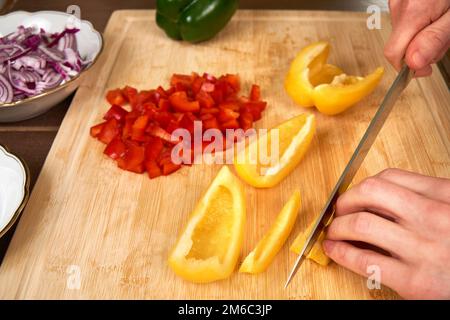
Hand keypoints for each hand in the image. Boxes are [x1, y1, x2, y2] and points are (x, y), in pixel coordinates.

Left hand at [323, 168, 449, 298]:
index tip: (354, 194)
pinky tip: (333, 250)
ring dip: (337, 226)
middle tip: (338, 209)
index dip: (363, 185)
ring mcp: (423, 249)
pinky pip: (365, 260)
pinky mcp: (415, 282)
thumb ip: (429, 200)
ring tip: (333, 230)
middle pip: (371, 192)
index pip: (391, 178)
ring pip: (361, 223)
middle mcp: (434, 217)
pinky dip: (341, 252)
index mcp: (446, 197)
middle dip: (345, 199)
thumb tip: (384, 201)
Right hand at [384, 0, 449, 76]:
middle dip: (419, 49)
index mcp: (412, 12)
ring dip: (420, 37)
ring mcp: (397, 1)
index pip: (394, 54)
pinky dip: (419, 24)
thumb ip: (434, 39)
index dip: (409, 67)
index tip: (425, 68)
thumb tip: (414, 63)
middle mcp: (399, 6)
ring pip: (402, 34)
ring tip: (442, 23)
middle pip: (399, 44)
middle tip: (443, 39)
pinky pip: (404, 21)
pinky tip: (435, 16)